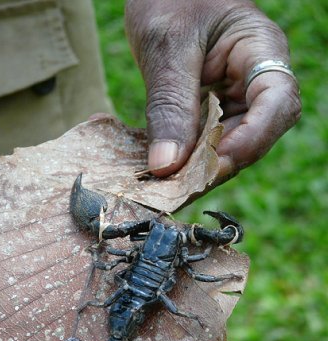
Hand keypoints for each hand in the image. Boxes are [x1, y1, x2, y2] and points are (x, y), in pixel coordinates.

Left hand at [125, 0, 300, 181]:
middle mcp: (255, 81)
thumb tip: (166, 166)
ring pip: (230, 147)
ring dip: (201, 170)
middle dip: (219, 164)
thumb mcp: (166, 47)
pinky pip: (209, 143)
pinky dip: (189, 161)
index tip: (214, 162)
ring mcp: (237, 99)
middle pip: (254, 136)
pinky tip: (167, 175)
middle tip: (178, 190)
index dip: (252, 138)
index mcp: (261, 50)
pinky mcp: (216, 112)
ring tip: (168, 188)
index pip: (278, 102)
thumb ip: (169, 105)